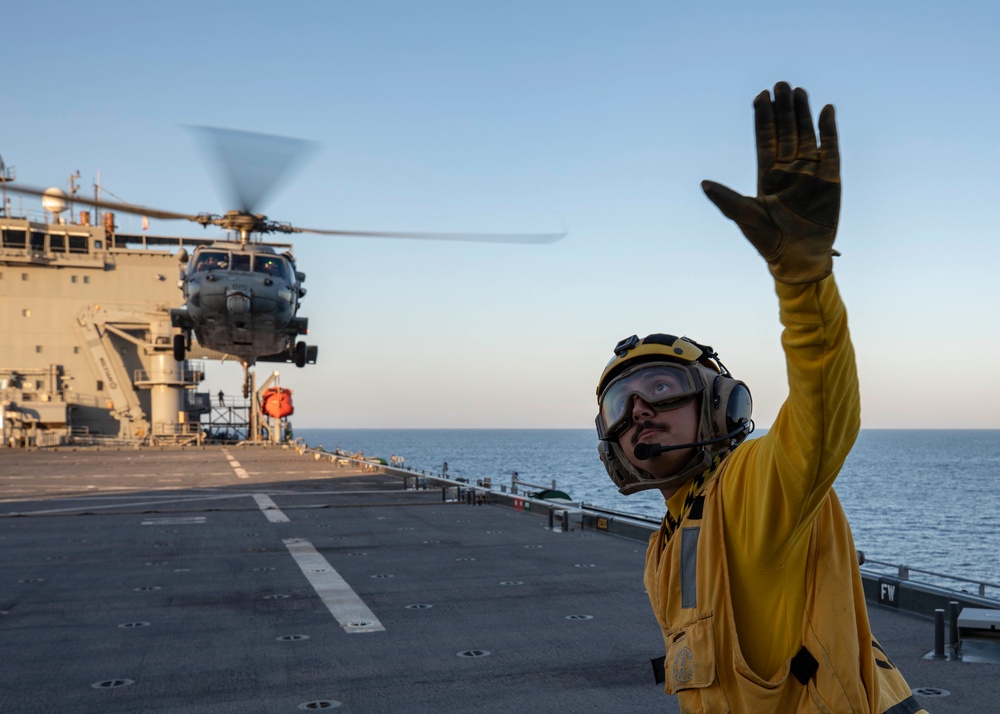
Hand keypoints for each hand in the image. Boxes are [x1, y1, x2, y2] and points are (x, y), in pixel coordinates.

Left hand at [702, 82, 840, 283]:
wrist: (797, 257)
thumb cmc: (767, 240)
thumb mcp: (744, 217)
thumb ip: (726, 199)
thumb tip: (703, 184)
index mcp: (766, 175)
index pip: (764, 139)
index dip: (763, 118)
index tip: (760, 95)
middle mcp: (788, 170)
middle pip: (786, 132)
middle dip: (782, 109)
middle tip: (780, 84)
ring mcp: (810, 173)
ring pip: (807, 135)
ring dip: (802, 114)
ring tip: (798, 91)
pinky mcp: (831, 179)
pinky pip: (831, 149)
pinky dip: (829, 130)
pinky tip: (825, 110)